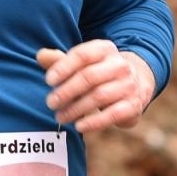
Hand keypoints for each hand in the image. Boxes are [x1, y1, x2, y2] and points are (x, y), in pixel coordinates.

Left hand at [37, 40, 155, 133]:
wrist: (135, 83)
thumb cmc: (98, 72)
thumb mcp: (81, 63)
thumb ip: (59, 60)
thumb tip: (41, 56)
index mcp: (105, 49)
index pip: (82, 55)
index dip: (63, 67)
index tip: (48, 81)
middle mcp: (120, 64)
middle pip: (89, 76)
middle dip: (67, 91)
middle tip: (50, 103)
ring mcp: (129, 84)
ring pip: (99, 96)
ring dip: (76, 108)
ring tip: (60, 117)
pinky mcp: (133, 105)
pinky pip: (113, 114)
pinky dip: (94, 122)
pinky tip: (79, 126)